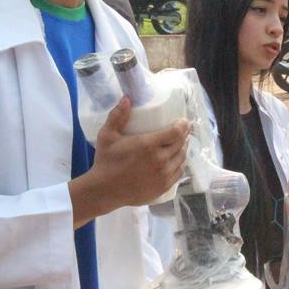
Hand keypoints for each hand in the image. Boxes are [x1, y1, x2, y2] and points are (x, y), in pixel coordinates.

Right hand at [73, 97, 188, 217]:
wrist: (104, 190)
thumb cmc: (106, 161)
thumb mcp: (107, 135)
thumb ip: (117, 116)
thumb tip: (127, 98)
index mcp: (149, 145)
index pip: (176, 132)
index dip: (183, 125)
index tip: (184, 121)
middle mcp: (160, 160)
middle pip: (181, 144)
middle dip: (184, 135)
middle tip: (182, 130)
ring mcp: (163, 175)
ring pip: (181, 158)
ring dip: (183, 149)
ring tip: (181, 143)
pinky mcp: (163, 187)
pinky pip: (179, 172)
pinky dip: (180, 164)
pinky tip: (177, 159)